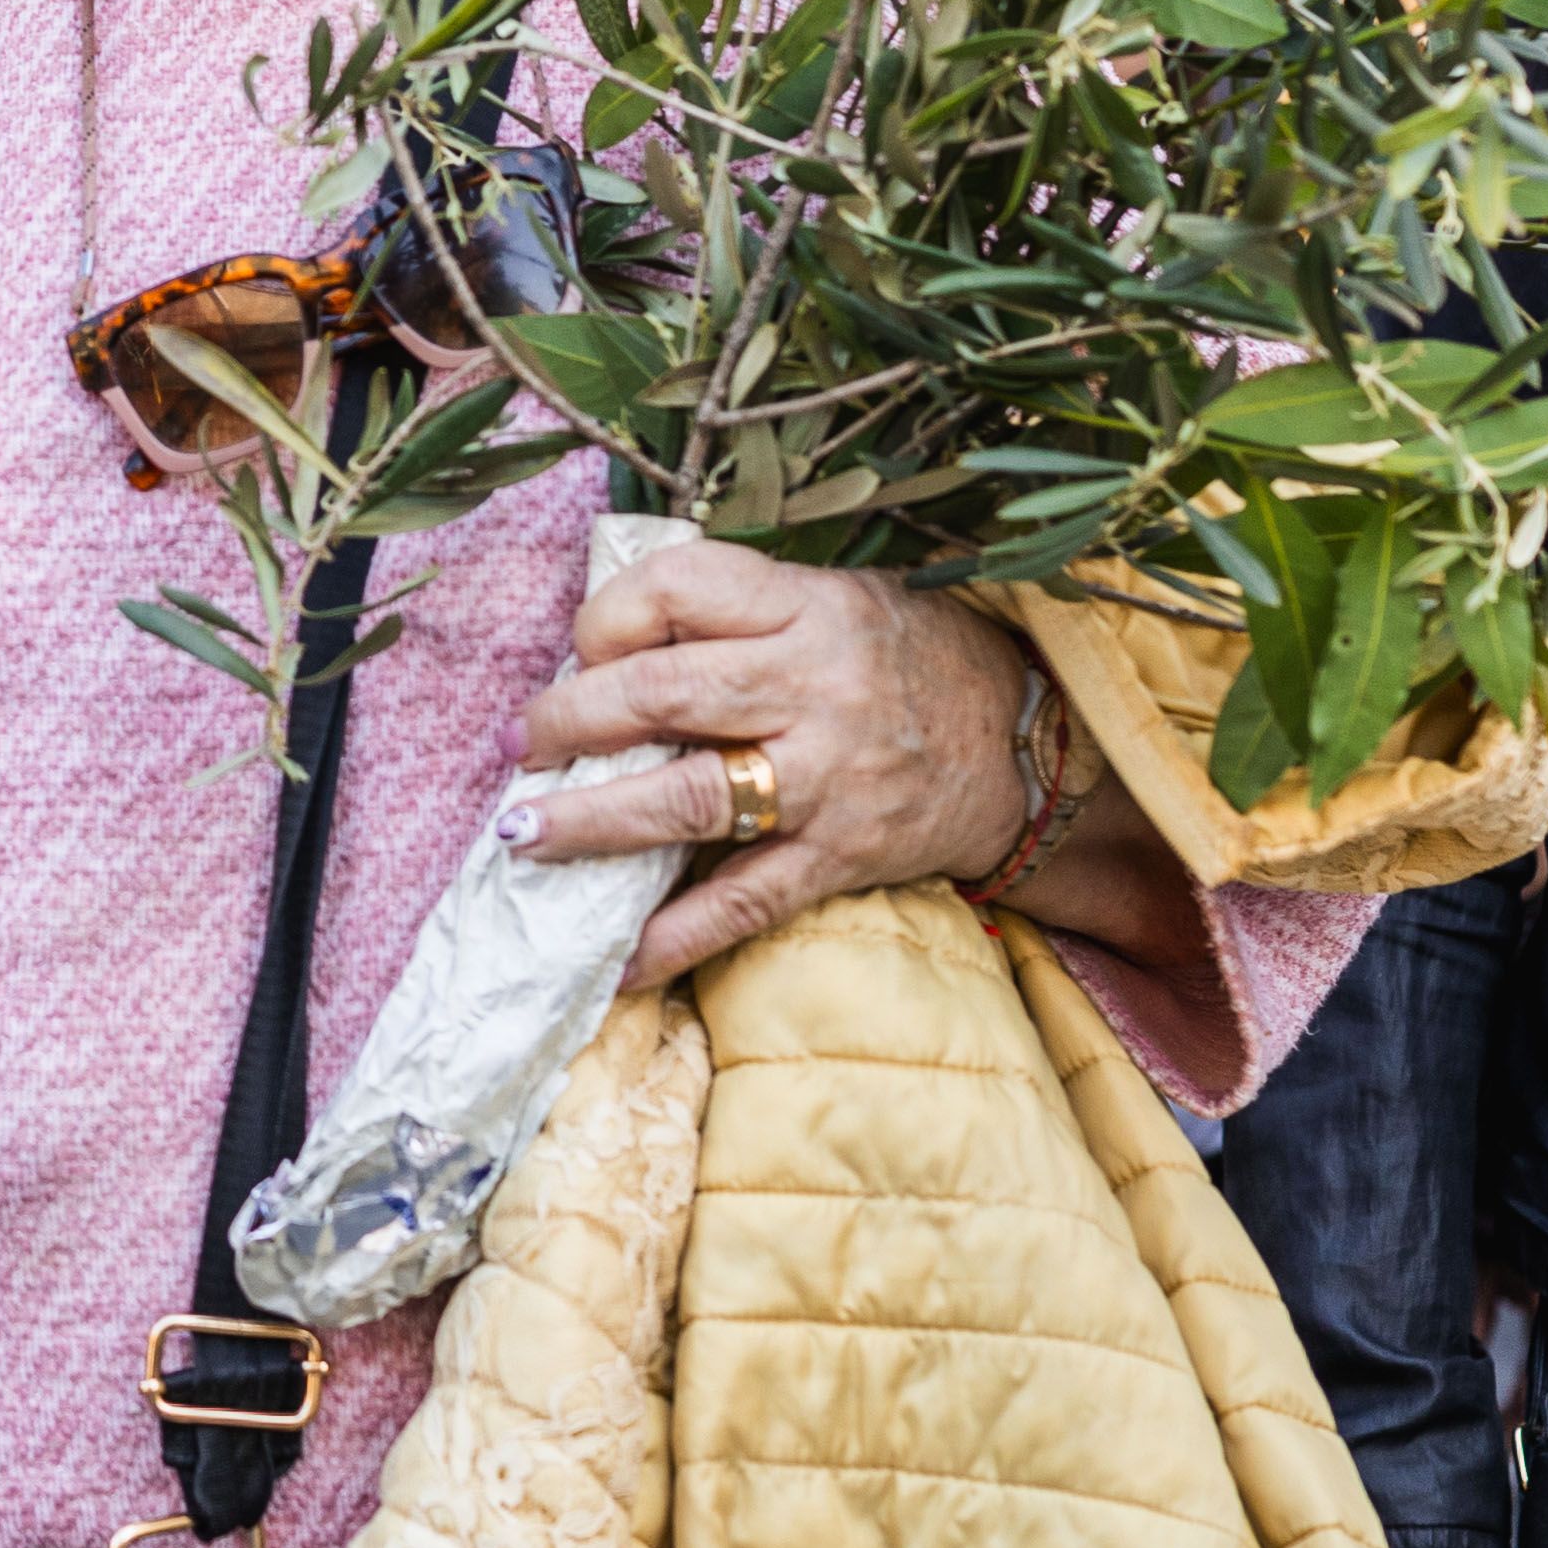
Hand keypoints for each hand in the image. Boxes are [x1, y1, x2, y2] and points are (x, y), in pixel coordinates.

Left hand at [509, 539, 1160, 988]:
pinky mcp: (838, 857)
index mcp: (807, 608)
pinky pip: (742, 902)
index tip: (582, 650)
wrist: (1023, 745)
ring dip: (593, 823)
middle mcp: (813, 688)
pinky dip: (674, 938)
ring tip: (525, 836)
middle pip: (663, 694)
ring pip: (688, 800)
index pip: (680, 587)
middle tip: (526, 744)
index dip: (609, 618)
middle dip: (571, 720)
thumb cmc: (904, 659)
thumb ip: (734, 611)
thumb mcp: (833, 597)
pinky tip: (616, 960)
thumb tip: (602, 651)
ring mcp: (826, 780)